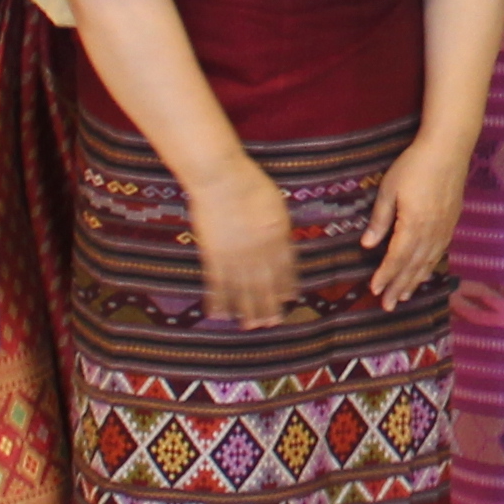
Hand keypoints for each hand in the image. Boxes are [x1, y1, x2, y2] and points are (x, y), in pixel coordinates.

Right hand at [190, 161, 299, 324]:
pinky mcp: (212, 255)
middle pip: (265, 284)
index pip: (285, 268)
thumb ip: (278, 225)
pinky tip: (220, 314)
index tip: (290, 299)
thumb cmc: (248, 182)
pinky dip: (218, 300)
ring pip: (242, 290)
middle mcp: (259, 251)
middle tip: (271, 323)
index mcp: (277, 237)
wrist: (220, 178)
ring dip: (247, 309)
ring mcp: (235, 255)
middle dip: (269, 306)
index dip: (287, 285)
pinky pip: (216, 283)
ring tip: (249, 325)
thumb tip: (281, 239)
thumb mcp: (275, 203)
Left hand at [362, 128, 474, 308]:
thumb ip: (380, 219)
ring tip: (404, 297)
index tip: (375, 291)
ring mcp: (444, 229)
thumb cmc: (415, 166)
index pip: (397, 258)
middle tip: (387, 306)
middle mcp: (431, 233)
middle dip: (399, 287)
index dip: (386, 276)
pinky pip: (439, 253)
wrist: (449, 150)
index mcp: (413, 225)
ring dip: (414, 281)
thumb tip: (368, 245)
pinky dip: (429, 267)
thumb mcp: (390, 189)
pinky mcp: (451, 223)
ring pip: (427, 263)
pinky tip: (424, 273)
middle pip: (413, 266)